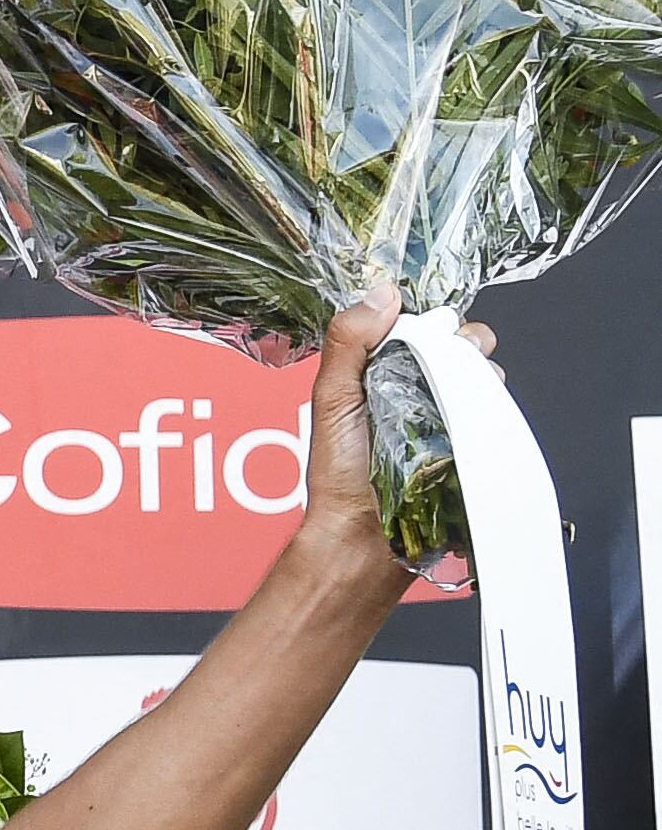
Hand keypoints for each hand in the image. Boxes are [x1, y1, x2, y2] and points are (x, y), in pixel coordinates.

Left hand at [289, 290, 483, 605]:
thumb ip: (351, 343)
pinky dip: (494, 407)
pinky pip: (496, 414)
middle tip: (455, 355)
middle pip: (460, 348)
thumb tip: (382, 293)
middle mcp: (419, 391)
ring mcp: (450, 417)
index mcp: (382, 374)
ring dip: (481, 374)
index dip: (431, 319)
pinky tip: (479, 414)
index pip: (419, 329)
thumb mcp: (333, 397)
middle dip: (466, 342)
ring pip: (483, 377)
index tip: (433, 321)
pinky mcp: (473, 443)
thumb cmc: (340, 472)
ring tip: (461, 391)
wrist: (364, 535)